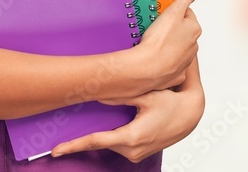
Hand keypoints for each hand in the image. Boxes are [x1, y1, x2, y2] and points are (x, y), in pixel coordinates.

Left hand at [50, 86, 204, 161]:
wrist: (191, 115)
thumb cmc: (173, 104)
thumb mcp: (147, 96)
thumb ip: (121, 96)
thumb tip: (98, 94)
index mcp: (131, 137)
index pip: (96, 141)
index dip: (74, 145)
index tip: (56, 150)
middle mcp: (132, 150)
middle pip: (101, 141)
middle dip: (84, 137)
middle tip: (63, 138)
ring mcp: (136, 153)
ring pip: (110, 142)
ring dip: (102, 134)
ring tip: (88, 128)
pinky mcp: (138, 151)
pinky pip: (119, 143)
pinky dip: (112, 135)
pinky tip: (112, 125)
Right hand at [136, 0, 202, 90]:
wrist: (146, 70)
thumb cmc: (159, 43)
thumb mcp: (173, 11)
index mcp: (194, 29)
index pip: (186, 13)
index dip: (174, 12)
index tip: (165, 14)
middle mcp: (193, 45)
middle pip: (181, 31)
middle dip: (170, 29)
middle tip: (156, 28)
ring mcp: (185, 61)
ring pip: (176, 47)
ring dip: (167, 44)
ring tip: (153, 42)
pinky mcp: (176, 74)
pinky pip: (171, 64)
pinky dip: (164, 61)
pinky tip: (155, 57)